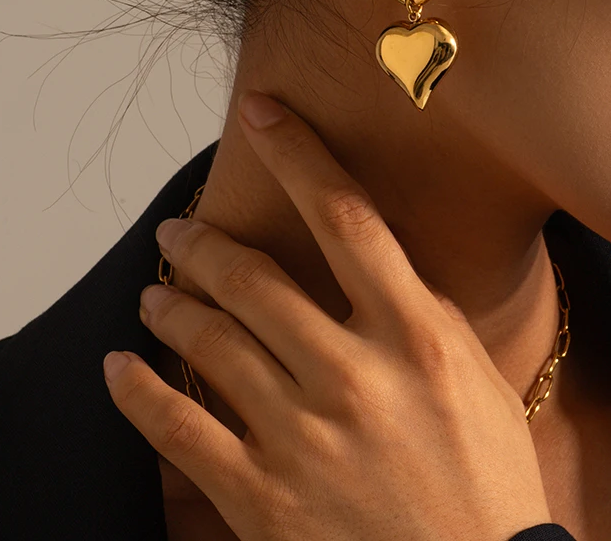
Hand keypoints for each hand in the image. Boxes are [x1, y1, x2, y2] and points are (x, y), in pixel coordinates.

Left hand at [103, 89, 553, 540]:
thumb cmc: (489, 485)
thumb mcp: (478, 379)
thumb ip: (424, 314)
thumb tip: (377, 262)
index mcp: (416, 336)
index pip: (347, 216)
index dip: (298, 153)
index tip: (263, 112)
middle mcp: (355, 375)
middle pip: (256, 277)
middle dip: (205, 241)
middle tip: (180, 228)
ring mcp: (303, 437)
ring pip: (211, 342)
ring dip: (172, 305)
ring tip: (155, 291)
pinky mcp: (262, 498)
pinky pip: (179, 431)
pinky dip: (139, 393)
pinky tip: (122, 368)